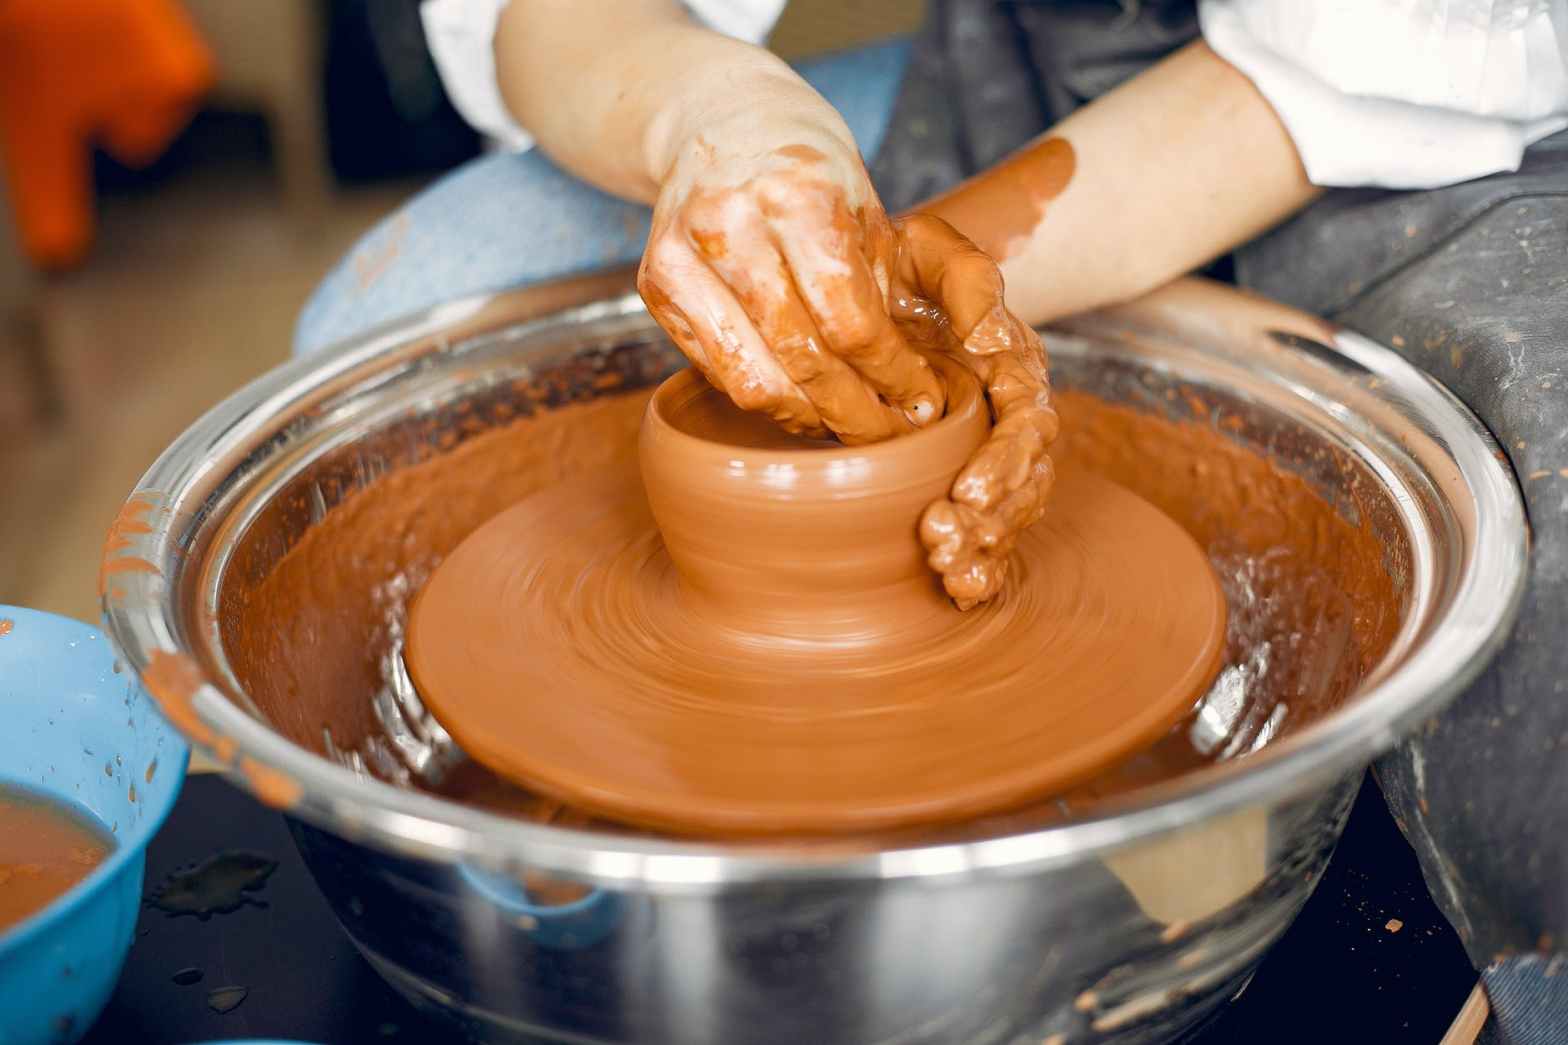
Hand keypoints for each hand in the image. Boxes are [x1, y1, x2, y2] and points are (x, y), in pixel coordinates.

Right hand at [638, 109, 946, 443]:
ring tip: (846, 426)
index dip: (891, 375)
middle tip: (890, 435)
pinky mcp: (653, 284)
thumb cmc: (809, 174)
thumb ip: (886, 292)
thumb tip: (908, 390)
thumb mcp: (867, 210)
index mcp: (799, 197)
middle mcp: (732, 224)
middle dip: (855, 413)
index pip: (851, 322)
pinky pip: (717, 371)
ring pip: (752, 381)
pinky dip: (764, 397)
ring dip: (808, 418)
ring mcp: (683, 256)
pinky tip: (800, 402)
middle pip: (802, 359)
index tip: (922, 403)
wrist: (722, 122)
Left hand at [890, 215, 1059, 609]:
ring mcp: (987, 453)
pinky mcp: (960, 480)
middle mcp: (1008, 418)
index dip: (1003, 464)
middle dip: (989, 519)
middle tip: (941, 541)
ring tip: (946, 571)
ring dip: (983, 548)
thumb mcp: (934, 250)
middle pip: (1022, 482)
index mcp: (1012, 368)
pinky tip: (957, 591)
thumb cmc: (903, 265)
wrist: (876, 285)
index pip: (1025, 425)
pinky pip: (982, 529)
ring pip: (1006, 514)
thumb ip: (970, 280)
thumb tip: (993, 335)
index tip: (966, 493)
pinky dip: (978, 564)